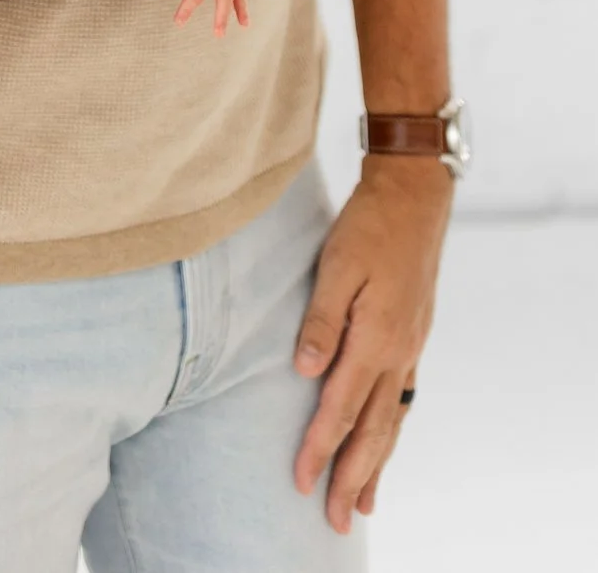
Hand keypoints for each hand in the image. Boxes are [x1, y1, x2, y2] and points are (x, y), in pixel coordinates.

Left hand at [294, 159, 452, 531]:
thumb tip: (304, 372)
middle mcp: (397, 352)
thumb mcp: (337, 264)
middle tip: (336, 519)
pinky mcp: (412, 337)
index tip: (301, 482)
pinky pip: (402, 399)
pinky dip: (392, 430)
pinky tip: (385, 441)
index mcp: (375, 338)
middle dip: (351, 477)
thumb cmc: (369, 224)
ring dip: (376, 464)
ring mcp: (410, 347)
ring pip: (391, 420)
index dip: (319, 448)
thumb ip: (321, 319)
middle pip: (372, 430)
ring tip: (364, 502)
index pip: (341, 408)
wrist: (415, 197)